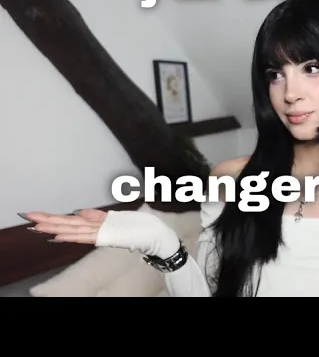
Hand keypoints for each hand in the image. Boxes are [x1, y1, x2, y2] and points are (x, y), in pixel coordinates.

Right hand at [22, 208, 179, 258]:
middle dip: (50, 221)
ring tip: (37, 226)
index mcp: (101, 224)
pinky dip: (74, 235)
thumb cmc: (143, 227)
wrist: (158, 237)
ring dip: (56, 227)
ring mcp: (103, 232)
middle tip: (29, 218)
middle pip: (70, 225)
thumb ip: (99, 216)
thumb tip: (81, 211)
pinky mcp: (109, 236)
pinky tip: (60, 235)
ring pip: (75, 230)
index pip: (75, 221)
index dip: (57, 219)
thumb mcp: (120, 217)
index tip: (39, 218)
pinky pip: (89, 236)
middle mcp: (99, 229)